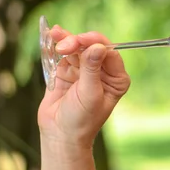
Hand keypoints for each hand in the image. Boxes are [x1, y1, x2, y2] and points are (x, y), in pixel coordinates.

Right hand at [37, 25, 130, 150]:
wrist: (60, 134)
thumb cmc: (81, 120)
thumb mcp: (89, 94)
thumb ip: (91, 70)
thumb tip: (97, 46)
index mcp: (116, 79)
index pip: (109, 53)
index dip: (96, 43)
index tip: (81, 40)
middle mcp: (103, 72)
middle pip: (92, 47)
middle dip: (78, 42)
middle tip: (64, 45)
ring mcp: (85, 70)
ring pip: (77, 48)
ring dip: (66, 41)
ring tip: (55, 36)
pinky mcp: (68, 71)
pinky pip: (64, 54)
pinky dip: (58, 45)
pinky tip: (52, 35)